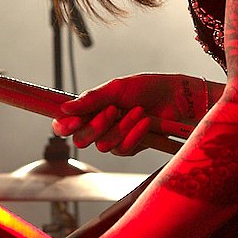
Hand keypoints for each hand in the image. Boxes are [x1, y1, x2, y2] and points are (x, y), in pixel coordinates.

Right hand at [52, 73, 210, 155]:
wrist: (174, 97)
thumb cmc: (146, 88)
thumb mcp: (116, 88)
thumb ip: (91, 99)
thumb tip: (66, 107)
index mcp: (90, 109)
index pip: (66, 124)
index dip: (63, 126)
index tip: (70, 122)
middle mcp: (99, 126)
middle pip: (81, 139)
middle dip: (96, 125)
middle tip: (112, 109)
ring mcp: (113, 138)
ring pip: (103, 145)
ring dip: (121, 127)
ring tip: (137, 111)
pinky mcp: (130, 148)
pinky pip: (123, 149)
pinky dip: (134, 134)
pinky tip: (145, 121)